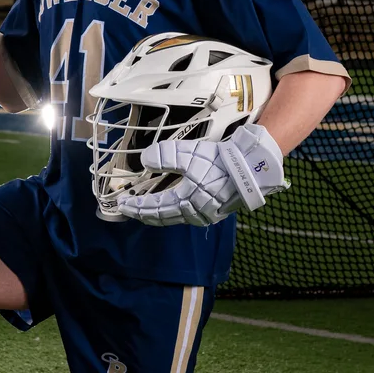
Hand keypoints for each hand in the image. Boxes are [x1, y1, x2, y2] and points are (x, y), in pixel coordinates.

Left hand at [112, 123, 287, 226]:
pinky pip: (187, 214)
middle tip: (130, 210)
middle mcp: (193, 214)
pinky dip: (174, 211)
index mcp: (184, 203)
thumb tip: (145, 161)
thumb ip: (164, 157)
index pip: (154, 209)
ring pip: (176, 217)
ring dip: (159, 213)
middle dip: (145, 213)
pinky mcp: (215, 210)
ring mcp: (206, 215)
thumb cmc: (218, 162)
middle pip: (163, 218)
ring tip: (147, 207)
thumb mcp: (188, 154)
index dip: (136, 207)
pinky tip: (173, 204)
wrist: (251, 168)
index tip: (122, 205)